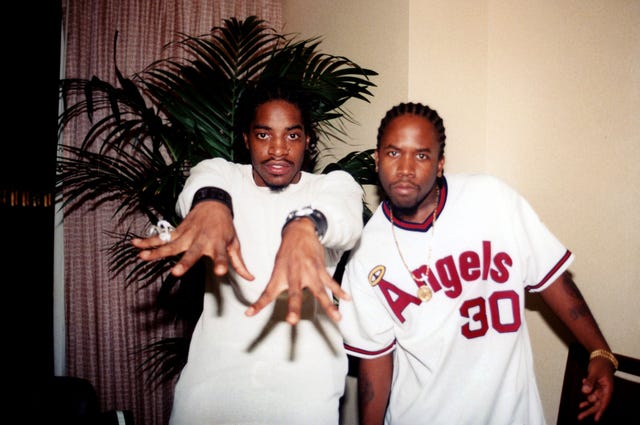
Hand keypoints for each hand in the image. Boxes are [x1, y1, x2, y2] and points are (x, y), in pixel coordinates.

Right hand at [131, 201, 253, 279]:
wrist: (214, 203)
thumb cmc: (225, 227)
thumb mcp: (235, 243)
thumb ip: (239, 263)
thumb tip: (250, 279)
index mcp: (218, 243)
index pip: (222, 255)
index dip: (221, 263)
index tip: (220, 272)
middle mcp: (201, 240)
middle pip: (192, 252)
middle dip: (185, 262)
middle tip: (176, 272)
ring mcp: (187, 235)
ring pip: (171, 245)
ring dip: (156, 252)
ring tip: (143, 258)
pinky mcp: (177, 231)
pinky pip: (161, 238)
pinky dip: (148, 241)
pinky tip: (135, 244)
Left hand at [244, 218, 350, 324]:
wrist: (300, 231)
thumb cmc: (287, 252)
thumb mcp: (278, 267)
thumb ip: (277, 285)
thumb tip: (270, 300)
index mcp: (280, 275)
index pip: (266, 293)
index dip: (257, 304)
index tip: (249, 313)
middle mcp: (294, 275)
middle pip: (294, 294)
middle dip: (293, 307)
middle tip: (292, 320)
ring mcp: (310, 272)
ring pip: (319, 291)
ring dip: (328, 305)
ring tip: (336, 317)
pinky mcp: (320, 268)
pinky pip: (331, 282)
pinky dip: (340, 291)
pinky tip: (347, 299)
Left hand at [577, 356, 614, 420]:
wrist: (601, 355)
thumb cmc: (600, 363)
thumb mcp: (594, 372)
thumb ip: (590, 382)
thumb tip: (585, 392)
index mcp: (608, 388)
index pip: (604, 402)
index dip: (600, 411)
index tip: (595, 419)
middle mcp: (605, 390)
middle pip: (598, 403)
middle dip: (589, 410)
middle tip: (580, 417)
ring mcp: (601, 388)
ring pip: (594, 398)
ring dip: (587, 402)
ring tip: (580, 407)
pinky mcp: (597, 385)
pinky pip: (591, 392)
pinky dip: (586, 392)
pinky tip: (582, 388)